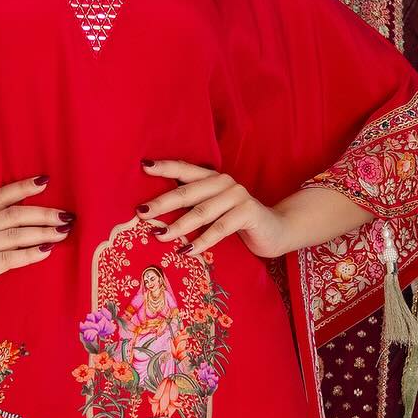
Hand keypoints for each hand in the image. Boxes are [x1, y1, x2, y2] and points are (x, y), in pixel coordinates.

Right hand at [0, 177, 71, 313]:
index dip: (21, 187)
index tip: (44, 181)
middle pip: (14, 214)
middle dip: (43, 212)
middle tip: (67, 214)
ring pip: (15, 234)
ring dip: (43, 231)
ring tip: (64, 231)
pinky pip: (8, 259)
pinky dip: (30, 254)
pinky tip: (47, 252)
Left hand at [138, 159, 291, 259]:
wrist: (275, 230)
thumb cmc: (237, 222)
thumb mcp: (213, 211)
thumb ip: (193, 207)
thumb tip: (154, 216)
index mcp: (212, 178)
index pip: (184, 169)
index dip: (164, 167)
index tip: (143, 166)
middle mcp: (223, 182)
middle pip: (187, 192)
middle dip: (162, 203)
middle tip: (141, 212)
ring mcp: (237, 196)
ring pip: (201, 212)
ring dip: (178, 226)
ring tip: (160, 236)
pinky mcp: (248, 212)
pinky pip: (220, 228)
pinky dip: (202, 241)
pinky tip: (188, 251)